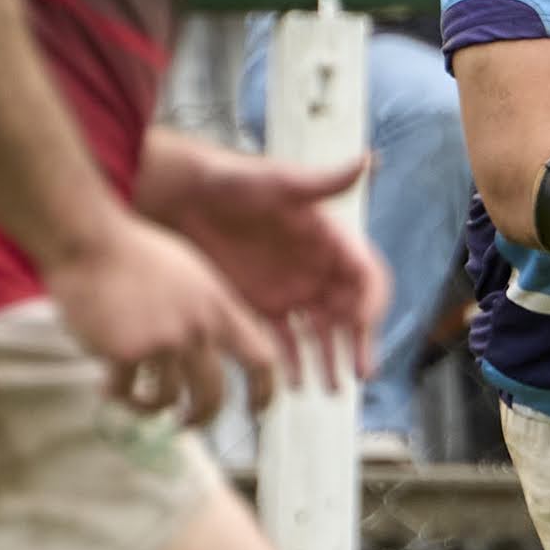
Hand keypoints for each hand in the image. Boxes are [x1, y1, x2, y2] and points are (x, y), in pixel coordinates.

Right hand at [41, 212, 284, 426]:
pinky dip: (116, 393)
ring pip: (166, 399)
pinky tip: (106, 387)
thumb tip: (213, 345)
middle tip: (186, 424)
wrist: (91, 242)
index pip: (260, 358)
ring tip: (135, 401)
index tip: (258, 412)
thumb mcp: (191, 273)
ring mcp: (163, 342)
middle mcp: (197, 328)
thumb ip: (206, 310)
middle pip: (214, 393)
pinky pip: (126, 390)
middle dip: (202, 417)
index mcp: (219, 307)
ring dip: (149, 407)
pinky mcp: (126, 353)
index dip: (264, 391)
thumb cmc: (135, 253)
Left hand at [162, 151, 390, 395]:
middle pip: (349, 312)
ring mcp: (289, 289)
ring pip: (320, 333)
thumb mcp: (277, 182)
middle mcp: (315, 268)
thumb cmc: (230, 180)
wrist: (179, 195)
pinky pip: (282, 340)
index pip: (365, 276)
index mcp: (329, 240)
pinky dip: (289, 363)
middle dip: (357, 343)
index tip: (363, 325)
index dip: (371, 302)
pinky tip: (291, 384)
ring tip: (331, 389)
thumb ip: (322, 182)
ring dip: (329, 360)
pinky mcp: (260, 305)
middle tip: (359, 371)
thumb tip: (368, 160)